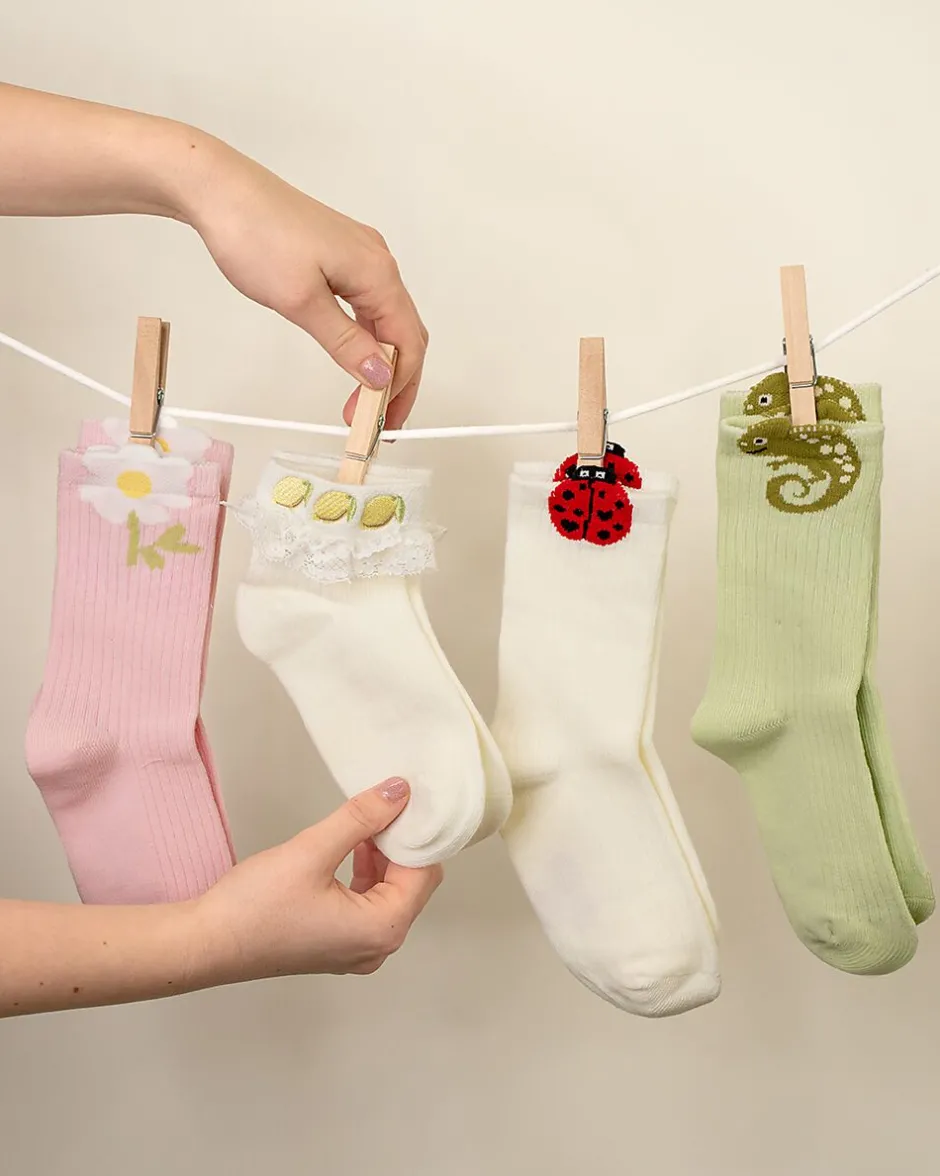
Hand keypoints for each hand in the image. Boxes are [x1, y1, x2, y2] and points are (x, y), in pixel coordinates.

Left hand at [0, 87, 426, 425]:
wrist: (218, 190)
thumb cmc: (255, 235)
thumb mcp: (300, 302)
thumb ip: (345, 342)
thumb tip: (379, 374)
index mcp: (377, 273)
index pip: (408, 342)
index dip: (400, 387)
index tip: (379, 420)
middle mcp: (377, 262)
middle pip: (404, 333)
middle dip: (395, 380)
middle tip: (374, 418)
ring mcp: (359, 257)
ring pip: (386, 321)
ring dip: (379, 361)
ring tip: (360, 397)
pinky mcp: (339, 255)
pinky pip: (367, 305)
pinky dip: (365, 337)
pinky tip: (351, 356)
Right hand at [194, 778, 442, 980]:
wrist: (205, 943)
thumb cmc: (254, 906)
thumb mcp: (312, 850)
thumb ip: (361, 818)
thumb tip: (399, 792)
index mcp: (382, 929)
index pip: (424, 872)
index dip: (417, 834)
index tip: (406, 800)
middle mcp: (378, 946)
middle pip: (413, 884)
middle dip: (401, 844)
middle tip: (383, 806)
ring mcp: (357, 950)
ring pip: (391, 893)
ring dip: (383, 857)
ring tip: (363, 824)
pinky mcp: (336, 944)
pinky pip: (369, 904)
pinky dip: (366, 874)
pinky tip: (349, 849)